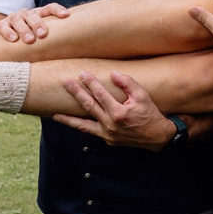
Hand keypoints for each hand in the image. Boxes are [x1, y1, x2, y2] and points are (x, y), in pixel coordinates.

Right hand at [0, 3, 69, 44]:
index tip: (66, 15)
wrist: (8, 36)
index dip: (58, 10)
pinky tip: (13, 39)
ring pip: (18, 20)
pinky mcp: (2, 24)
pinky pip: (4, 26)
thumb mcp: (42, 34)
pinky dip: (8, 32)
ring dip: (24, 29)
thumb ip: (54, 36)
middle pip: (33, 14)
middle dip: (38, 24)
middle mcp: (27, 14)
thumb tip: (73, 48)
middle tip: (43, 34)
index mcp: (39, 14)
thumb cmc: (32, 37)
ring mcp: (14, 18)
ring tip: (30, 40)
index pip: (49, 8)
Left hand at [53, 71, 177, 148]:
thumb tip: (113, 73)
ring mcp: (107, 135)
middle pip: (88, 106)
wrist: (157, 137)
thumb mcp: (143, 95)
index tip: (82, 74)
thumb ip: (127, 83)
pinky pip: (90, 132)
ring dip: (68, 119)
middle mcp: (110, 125)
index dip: (90, 82)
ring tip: (55, 114)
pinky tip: (71, 122)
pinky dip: (80, 126)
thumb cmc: (150, 114)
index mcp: (119, 113)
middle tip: (66, 83)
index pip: (100, 94)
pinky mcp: (107, 140)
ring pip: (83, 125)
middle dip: (76, 93)